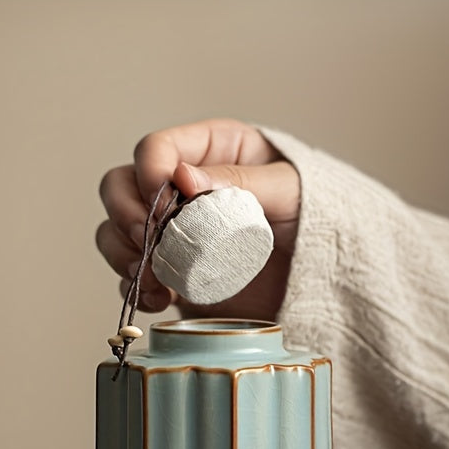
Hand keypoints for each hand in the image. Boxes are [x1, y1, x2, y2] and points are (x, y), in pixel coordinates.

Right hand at [97, 119, 299, 320]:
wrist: (330, 278)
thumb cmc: (319, 221)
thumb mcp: (288, 190)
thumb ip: (239, 180)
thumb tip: (182, 177)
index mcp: (211, 151)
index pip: (156, 150)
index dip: (150, 174)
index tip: (165, 207)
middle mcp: (184, 189)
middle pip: (121, 185)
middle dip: (126, 214)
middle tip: (150, 241)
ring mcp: (176, 233)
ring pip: (118, 230)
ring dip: (123, 253)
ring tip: (153, 278)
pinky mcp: (175, 273)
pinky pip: (133, 275)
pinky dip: (135, 287)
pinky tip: (159, 299)